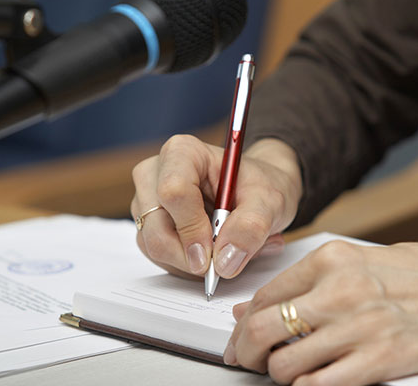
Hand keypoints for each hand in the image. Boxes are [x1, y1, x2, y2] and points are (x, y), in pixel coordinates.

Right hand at [130, 136, 301, 277]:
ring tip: (229, 250)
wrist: (258, 194)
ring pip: (156, 249)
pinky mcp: (149, 227)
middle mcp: (156, 174)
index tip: (214, 255)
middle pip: (156, 229)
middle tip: (226, 261)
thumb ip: (251, 227)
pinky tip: (215, 253)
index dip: (192, 228)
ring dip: (195, 263)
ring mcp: (148, 202)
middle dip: (192, 255)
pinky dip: (190, 265)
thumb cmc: (260, 188)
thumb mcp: (270, 202)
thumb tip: (225, 261)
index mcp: (183, 152)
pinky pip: (160, 258)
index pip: (173, 192)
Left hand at [226, 240, 417, 385]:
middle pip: (263, 329)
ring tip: (287, 370)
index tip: (242, 333)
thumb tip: (258, 306)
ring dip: (277, 372)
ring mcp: (357, 328)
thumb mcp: (358, 260)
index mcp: (332, 260)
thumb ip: (307, 282)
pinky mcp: (376, 362)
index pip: (266, 295)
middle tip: (246, 358)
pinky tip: (311, 381)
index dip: (245, 321)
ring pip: (285, 363)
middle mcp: (338, 292)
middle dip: (245, 351)